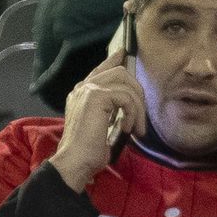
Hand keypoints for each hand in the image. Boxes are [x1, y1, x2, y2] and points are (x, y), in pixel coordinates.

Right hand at [52, 48, 147, 191]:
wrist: (75, 162)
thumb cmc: (88, 152)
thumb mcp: (103, 127)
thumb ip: (111, 111)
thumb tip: (130, 105)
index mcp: (82, 93)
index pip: (101, 69)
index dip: (114, 60)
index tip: (124, 54)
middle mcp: (83, 87)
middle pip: (120, 72)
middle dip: (137, 92)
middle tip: (141, 118)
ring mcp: (88, 89)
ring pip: (126, 84)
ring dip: (138, 108)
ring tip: (136, 128)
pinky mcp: (96, 96)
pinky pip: (126, 97)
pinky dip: (132, 113)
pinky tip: (127, 128)